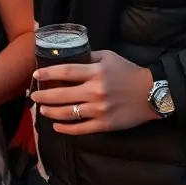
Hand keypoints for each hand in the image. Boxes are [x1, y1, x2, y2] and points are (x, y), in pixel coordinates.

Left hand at [31, 50, 154, 134]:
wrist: (152, 93)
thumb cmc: (129, 72)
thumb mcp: (109, 57)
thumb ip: (89, 57)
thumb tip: (69, 56)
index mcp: (96, 72)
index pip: (65, 72)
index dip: (48, 73)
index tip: (36, 75)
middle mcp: (95, 91)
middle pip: (62, 95)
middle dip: (44, 96)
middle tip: (33, 96)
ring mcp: (100, 110)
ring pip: (68, 113)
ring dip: (51, 112)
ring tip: (42, 110)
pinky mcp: (105, 124)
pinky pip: (81, 128)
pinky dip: (66, 128)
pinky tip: (56, 126)